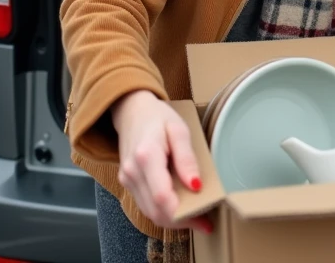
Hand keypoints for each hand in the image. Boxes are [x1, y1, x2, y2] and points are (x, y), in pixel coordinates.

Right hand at [112, 90, 212, 233]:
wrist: (132, 111)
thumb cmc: (158, 118)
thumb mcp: (179, 130)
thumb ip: (187, 158)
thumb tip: (196, 185)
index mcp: (146, 156)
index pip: (162, 196)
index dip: (183, 212)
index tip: (205, 216)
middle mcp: (132, 172)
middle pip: (156, 210)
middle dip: (182, 221)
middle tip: (206, 222)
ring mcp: (128, 179)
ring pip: (150, 213)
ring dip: (174, 220)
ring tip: (198, 218)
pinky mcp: (128, 183)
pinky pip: (146, 205)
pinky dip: (164, 212)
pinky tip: (182, 210)